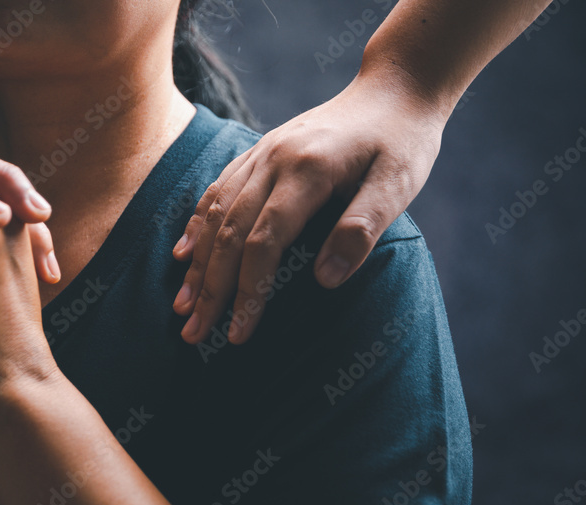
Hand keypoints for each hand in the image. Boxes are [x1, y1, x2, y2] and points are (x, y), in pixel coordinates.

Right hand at [172, 73, 445, 343]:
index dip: (248, 291)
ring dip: (197, 265)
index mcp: (307, 170)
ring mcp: (262, 153)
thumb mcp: (398, 185)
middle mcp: (273, 160)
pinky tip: (184, 255)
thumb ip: (361, 229)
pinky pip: (217, 191)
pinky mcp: (259, 152)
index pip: (265, 241)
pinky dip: (197, 226)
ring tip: (182, 307)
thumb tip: (325, 281)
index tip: (239, 334)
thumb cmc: (402, 142)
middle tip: (194, 335)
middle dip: (210, 289)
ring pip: (216, 214)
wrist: (394, 89)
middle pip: (230, 233)